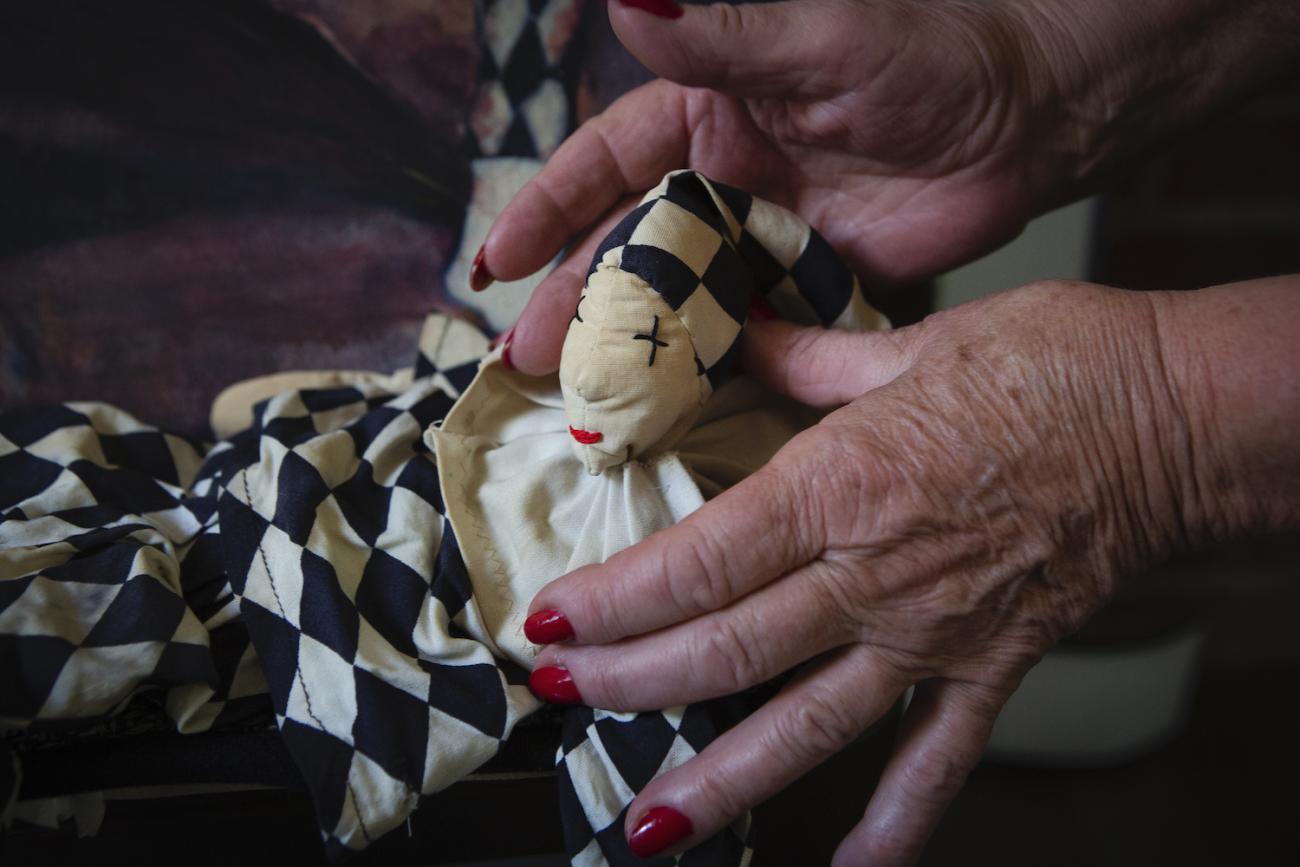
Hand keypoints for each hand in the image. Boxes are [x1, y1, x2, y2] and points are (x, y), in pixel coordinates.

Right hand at [480, 0, 1066, 372]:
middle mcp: (719, 179)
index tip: (497, 260)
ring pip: (675, 298)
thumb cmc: (927, 57)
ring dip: (626, 343)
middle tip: (524, 356)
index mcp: (704, 112)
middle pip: (625, 245)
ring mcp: (758, 239)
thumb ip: (725, 39)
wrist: (1024, 123)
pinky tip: (667, 401)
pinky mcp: (804, 289)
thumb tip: (628, 1)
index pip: (602, 161)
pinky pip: (745, 332)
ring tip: (580, 393)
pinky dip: (706, 366)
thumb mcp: (821, 41)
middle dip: (571, 299)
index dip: (546, 208)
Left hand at [523, 281, 1250, 863]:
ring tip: (649, 827)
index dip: (615, 599)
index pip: (700, 561)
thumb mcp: (915, 341)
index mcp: (843, 485)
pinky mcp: (993, 666)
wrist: (1175, 414)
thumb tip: (744, 335)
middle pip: (728, 648)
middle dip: (631, 679)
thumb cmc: (1054, 362)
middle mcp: (876, 574)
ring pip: (807, 726)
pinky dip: (895, 826)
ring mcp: (934, 635)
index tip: (553, 619)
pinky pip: (938, 763)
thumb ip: (810, 358)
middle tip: (563, 694)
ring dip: (722, 779)